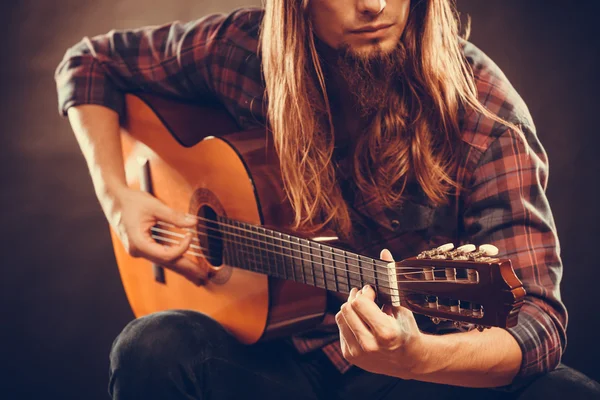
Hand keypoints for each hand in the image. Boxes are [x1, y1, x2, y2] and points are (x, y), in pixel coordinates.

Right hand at [108, 187, 207, 284]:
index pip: (165, 255)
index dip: (182, 248)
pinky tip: (185, 265)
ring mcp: (139, 251)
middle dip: (186, 270)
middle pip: (166, 264)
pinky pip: (160, 255)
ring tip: (198, 276)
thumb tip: (194, 223)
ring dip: (182, 268)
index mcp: (139, 243)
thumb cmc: (131, 201)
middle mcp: (138, 251)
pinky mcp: (143, 247)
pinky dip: (174, 259)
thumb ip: (175, 216)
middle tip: (204, 278)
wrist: (113, 200)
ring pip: (164, 261)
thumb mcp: (155, 206)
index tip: (191, 236)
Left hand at [335, 249, 428, 377]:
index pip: (359, 303)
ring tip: (365, 309)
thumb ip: (391, 278)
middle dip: (356, 298)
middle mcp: (370, 345)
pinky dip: (349, 320)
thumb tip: (384, 252)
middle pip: (347, 308)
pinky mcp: (350, 355)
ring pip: (340, 317)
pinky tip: (362, 322)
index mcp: (386, 333)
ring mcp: (358, 353)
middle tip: (368, 297)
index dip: (365, 292)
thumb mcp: (402, 305)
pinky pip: (340, 327)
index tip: (373, 291)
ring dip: (350, 308)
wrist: (409, 361)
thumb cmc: (407, 330)